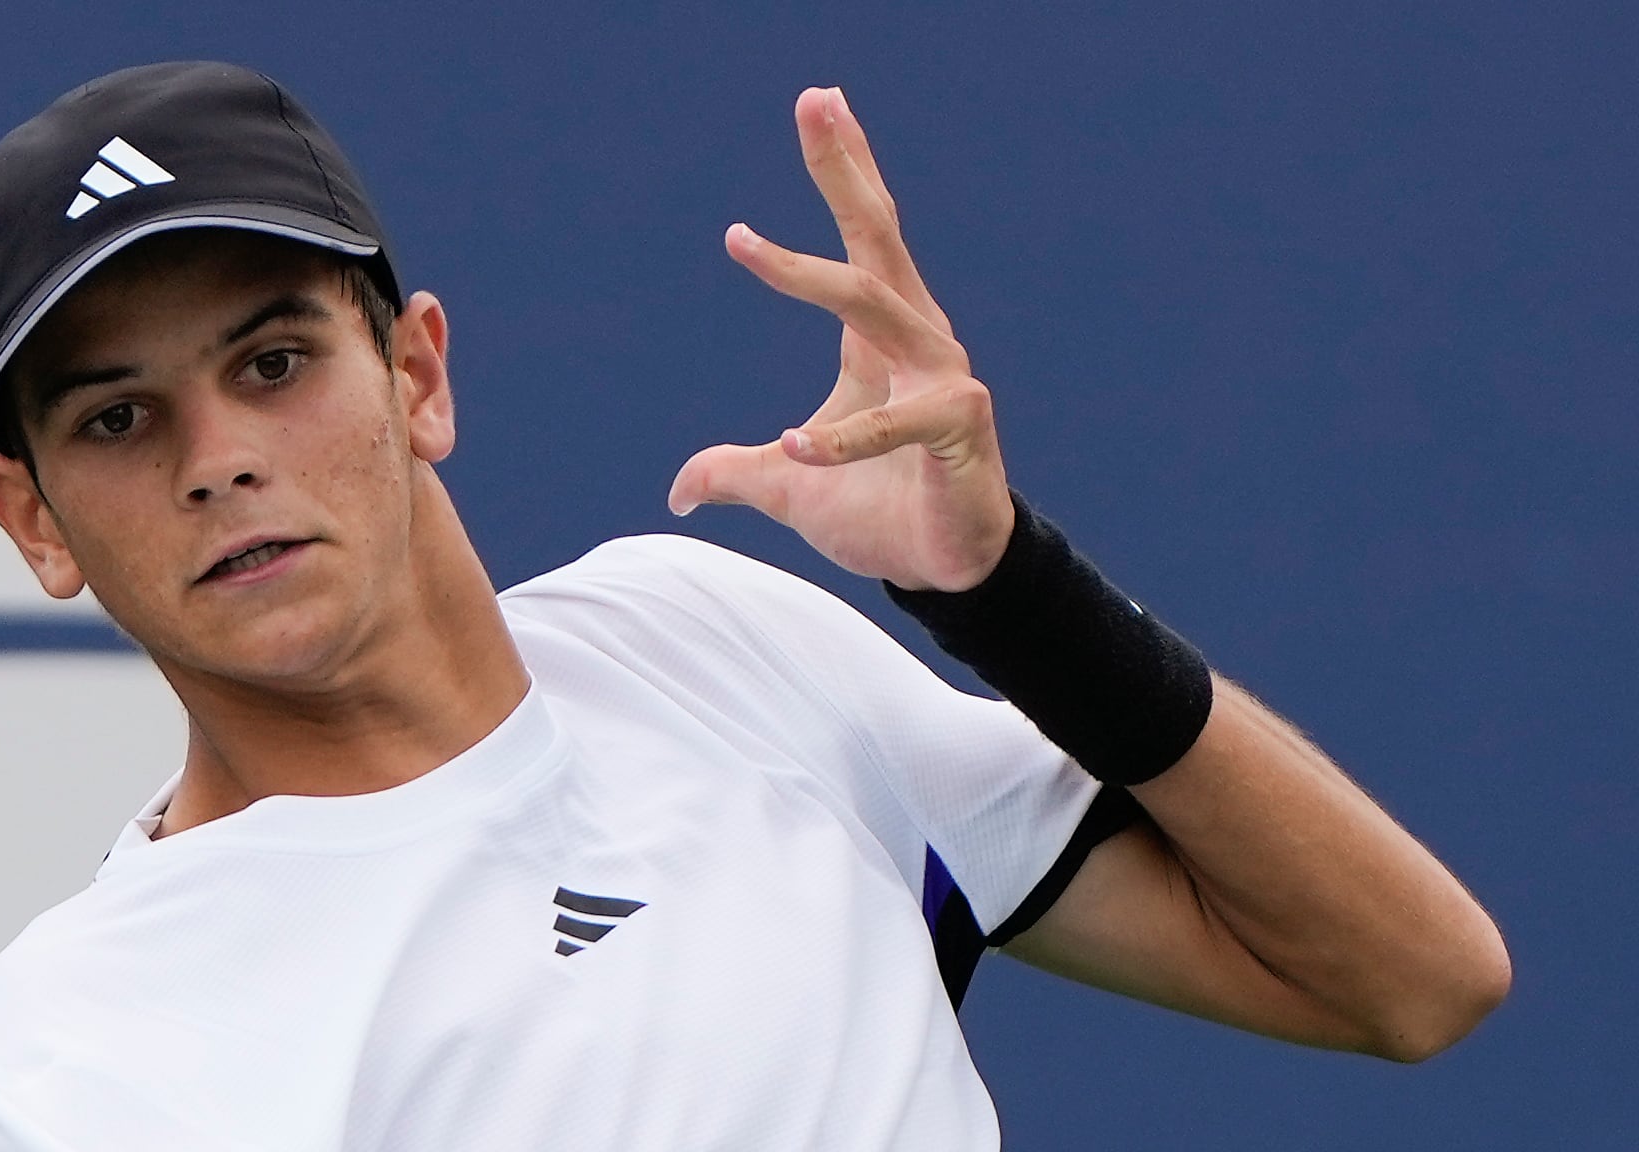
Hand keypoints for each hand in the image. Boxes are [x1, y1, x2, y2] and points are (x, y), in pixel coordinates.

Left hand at [667, 87, 1012, 592]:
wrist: (944, 566)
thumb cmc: (879, 509)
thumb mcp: (788, 485)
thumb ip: (736, 472)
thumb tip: (680, 489)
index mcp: (880, 336)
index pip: (861, 237)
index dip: (840, 173)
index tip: (814, 109)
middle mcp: (918, 338)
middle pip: (876, 236)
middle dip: (844, 168)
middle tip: (815, 99)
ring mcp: (943, 379)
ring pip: (871, 308)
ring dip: (807, 277)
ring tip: (747, 243)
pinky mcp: (957, 429)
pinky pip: (892, 425)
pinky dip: (840, 441)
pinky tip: (795, 446)